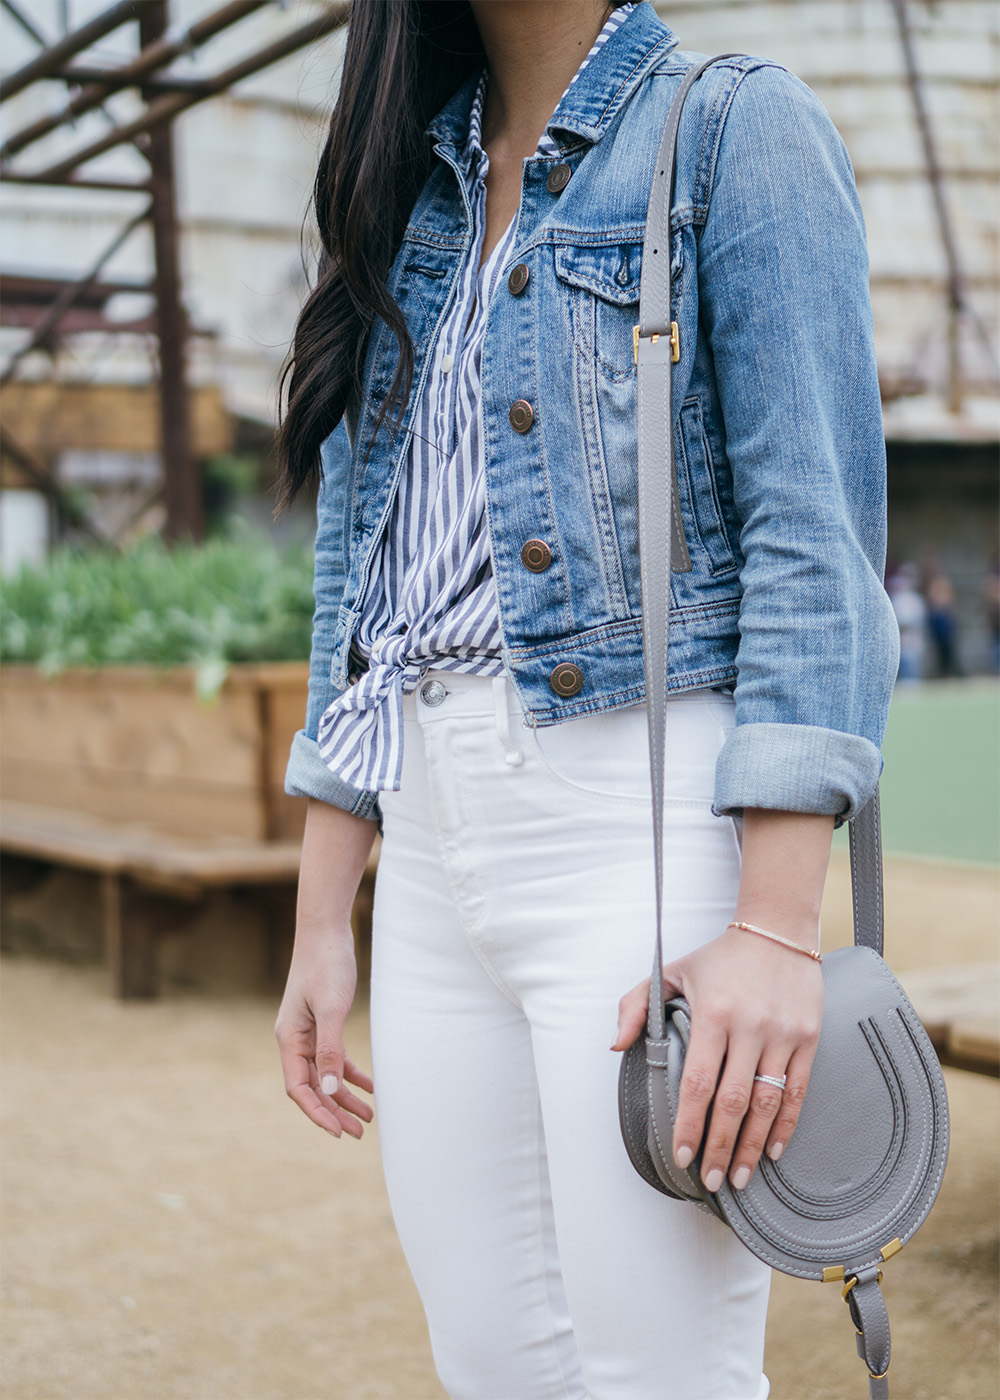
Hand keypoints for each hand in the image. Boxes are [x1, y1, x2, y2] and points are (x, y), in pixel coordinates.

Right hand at [275, 932, 373, 1138]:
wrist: (326, 931)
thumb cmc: (326, 965)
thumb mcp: (331, 1009)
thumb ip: (329, 1050)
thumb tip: (328, 1089)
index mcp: (289, 1039)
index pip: (299, 1088)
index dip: (317, 1113)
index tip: (338, 1132)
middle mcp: (296, 1040)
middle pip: (312, 1086)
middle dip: (334, 1111)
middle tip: (358, 1133)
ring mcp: (309, 1032)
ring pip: (325, 1074)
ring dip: (344, 1096)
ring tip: (368, 1117)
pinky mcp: (324, 1022)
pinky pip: (335, 1057)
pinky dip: (351, 1073)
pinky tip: (369, 1086)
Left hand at [612, 925, 822, 1189]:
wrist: (777, 929)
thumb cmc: (720, 957)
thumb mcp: (671, 971)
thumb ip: (636, 1006)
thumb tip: (616, 1045)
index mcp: (713, 1014)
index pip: (697, 1082)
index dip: (689, 1124)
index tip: (682, 1155)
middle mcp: (750, 1027)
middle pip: (733, 1101)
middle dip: (720, 1147)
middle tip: (713, 1181)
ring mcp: (782, 1034)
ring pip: (767, 1102)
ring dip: (752, 1146)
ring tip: (740, 1176)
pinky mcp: (808, 1037)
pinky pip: (798, 1090)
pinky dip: (786, 1124)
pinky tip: (772, 1149)